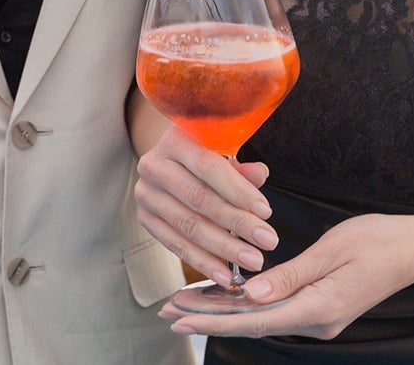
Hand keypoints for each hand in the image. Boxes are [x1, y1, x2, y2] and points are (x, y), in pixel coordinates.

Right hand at [134, 127, 275, 287]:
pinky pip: (176, 245)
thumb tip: (260, 175)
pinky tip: (225, 273)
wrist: (171, 161)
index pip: (208, 166)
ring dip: (224, 248)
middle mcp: (154, 165)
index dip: (238, 190)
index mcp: (174, 139)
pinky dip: (202, 261)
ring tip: (252, 260)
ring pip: (188, 226)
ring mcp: (146, 194)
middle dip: (238, 224)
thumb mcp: (222, 151)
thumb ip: (241, 167)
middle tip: (268, 241)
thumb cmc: (204, 154)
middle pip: (199, 199)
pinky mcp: (145, 219)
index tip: (266, 212)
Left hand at [161, 212, 413, 341]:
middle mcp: (316, 321)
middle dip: (208, 317)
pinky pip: (275, 310)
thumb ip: (289, 277)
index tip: (181, 315)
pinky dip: (246, 305)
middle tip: (168, 311)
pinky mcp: (320, 309)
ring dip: (223, 311)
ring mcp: (319, 318)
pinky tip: (224, 297)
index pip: (254, 318)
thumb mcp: (332, 251)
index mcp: (318, 308)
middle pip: (251, 323)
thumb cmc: (378, 241)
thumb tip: (251, 295)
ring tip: (185, 305)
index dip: (214, 318)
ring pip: (260, 317)